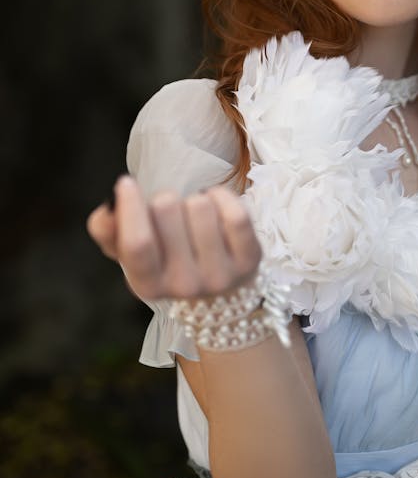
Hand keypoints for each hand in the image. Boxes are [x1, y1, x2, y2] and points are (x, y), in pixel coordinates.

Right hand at [86, 176, 260, 301]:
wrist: (219, 294)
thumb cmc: (167, 262)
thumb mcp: (131, 254)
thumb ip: (109, 232)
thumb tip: (107, 211)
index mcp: (148, 285)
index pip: (137, 243)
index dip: (130, 206)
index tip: (126, 183)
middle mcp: (185, 285)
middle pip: (167, 210)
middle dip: (164, 201)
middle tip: (171, 215)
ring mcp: (221, 275)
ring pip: (200, 205)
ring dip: (195, 200)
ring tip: (195, 217)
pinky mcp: (250, 259)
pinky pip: (234, 211)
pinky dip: (222, 197)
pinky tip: (216, 207)